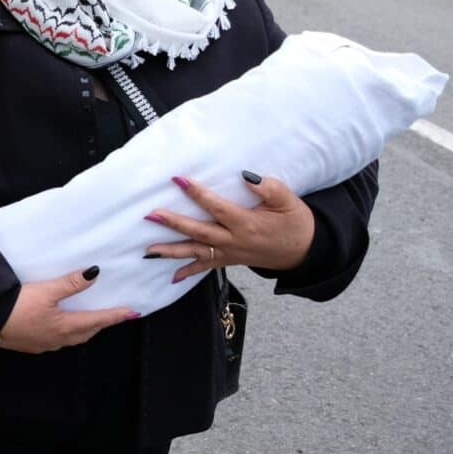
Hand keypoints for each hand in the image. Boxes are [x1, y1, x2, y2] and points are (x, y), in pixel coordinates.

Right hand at [0, 266, 137, 353]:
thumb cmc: (17, 306)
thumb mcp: (46, 291)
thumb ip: (70, 283)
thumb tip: (95, 273)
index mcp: (66, 326)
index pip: (98, 319)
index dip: (116, 315)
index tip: (133, 313)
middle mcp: (60, 339)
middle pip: (88, 332)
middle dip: (102, 324)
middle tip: (113, 315)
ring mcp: (46, 344)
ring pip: (74, 338)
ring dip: (85, 329)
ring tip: (91, 320)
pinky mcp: (33, 345)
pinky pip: (59, 340)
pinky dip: (69, 333)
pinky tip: (62, 326)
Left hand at [144, 173, 315, 283]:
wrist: (304, 251)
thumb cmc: (295, 222)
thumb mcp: (288, 201)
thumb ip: (268, 188)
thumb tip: (246, 176)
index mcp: (247, 224)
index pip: (217, 208)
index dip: (197, 194)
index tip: (178, 180)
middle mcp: (234, 241)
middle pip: (199, 232)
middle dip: (174, 224)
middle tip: (152, 214)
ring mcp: (230, 253)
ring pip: (196, 253)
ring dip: (171, 251)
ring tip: (148, 250)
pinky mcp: (229, 260)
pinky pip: (206, 267)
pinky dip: (188, 272)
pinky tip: (172, 277)